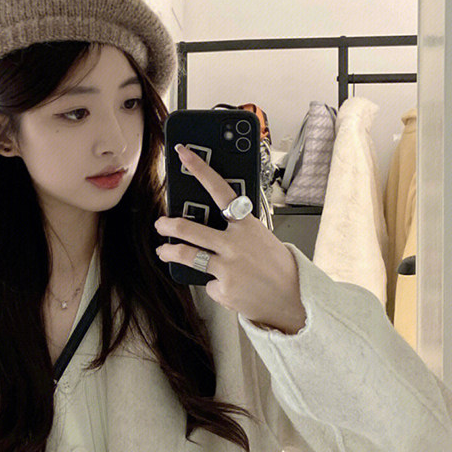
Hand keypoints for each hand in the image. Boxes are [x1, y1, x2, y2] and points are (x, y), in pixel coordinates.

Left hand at [154, 143, 306, 333]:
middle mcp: (234, 244)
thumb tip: (210, 225)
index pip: (220, 190)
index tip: (183, 154)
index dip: (200, 169)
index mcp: (247, 225)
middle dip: (170, 225)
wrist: (291, 298)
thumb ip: (237, 229)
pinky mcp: (223, 288)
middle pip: (191, 229)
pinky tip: (228, 285)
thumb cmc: (276, 266)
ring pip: (188, 255)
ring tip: (163, 251)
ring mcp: (227, 267)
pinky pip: (208, 282)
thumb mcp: (260, 237)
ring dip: (170, 252)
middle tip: (160, 223)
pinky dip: (215, 283)